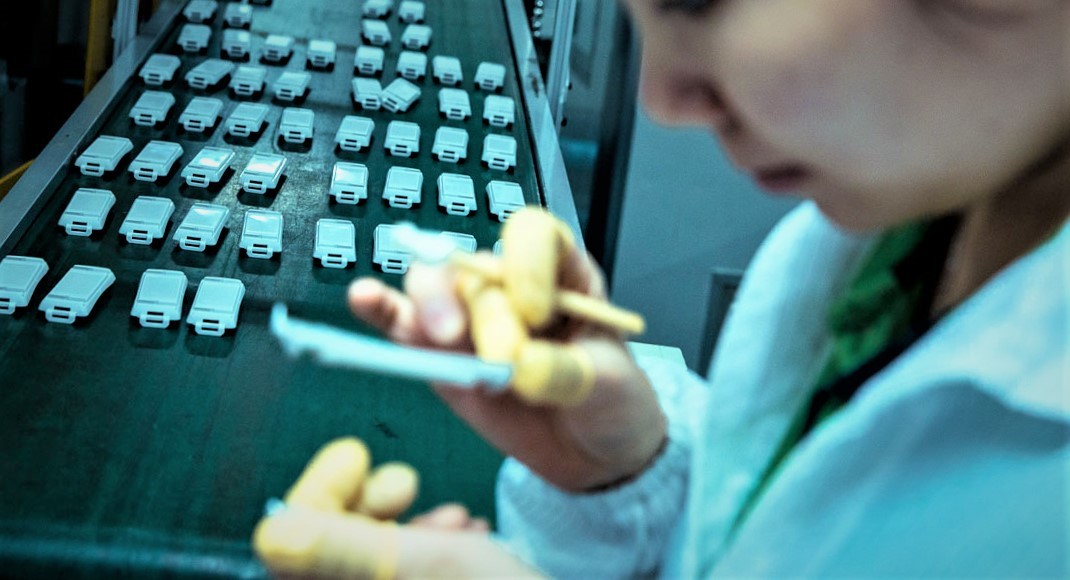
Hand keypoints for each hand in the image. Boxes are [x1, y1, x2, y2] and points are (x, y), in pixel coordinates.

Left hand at [252, 438, 540, 578]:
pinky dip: (430, 543)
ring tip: (447, 512)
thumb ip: (343, 548)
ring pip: (371, 554)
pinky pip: (405, 569)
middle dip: (368, 503)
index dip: (318, 492)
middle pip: (331, 546)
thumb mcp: (427, 564)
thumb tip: (275, 532)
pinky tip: (467, 531)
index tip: (354, 454)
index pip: (292, 545)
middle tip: (403, 481)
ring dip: (405, 521)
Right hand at [348, 208, 666, 490]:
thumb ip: (564, 372)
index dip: (526, 264)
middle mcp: (510, 286)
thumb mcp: (608, 385)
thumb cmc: (612, 403)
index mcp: (561, 274)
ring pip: (434, 287)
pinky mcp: (440, 354)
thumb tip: (518, 367)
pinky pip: (404, 325)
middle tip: (497, 357)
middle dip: (478, 305)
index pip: (533, 238)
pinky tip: (364, 298)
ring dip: (431, 306)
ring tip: (446, 339)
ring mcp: (470, 318)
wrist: (595, 456)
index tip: (537, 312)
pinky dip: (383, 312)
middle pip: (473, 263)